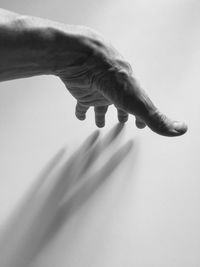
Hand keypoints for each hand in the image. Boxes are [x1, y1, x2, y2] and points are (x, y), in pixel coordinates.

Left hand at [54, 26, 186, 136]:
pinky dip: (81, 112)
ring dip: (101, 115)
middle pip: (119, 105)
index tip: (141, 125)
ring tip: (99, 123)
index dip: (141, 117)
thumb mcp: (139, 103)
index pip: (138, 107)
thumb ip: (156, 119)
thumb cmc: (113, 78)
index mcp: (130, 93)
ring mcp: (98, 91)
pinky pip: (81, 104)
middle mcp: (115, 92)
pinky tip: (80, 116)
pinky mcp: (82, 92)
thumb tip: (181, 130)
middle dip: (122, 114)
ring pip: (100, 105)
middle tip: (122, 122)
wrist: (86, 59)